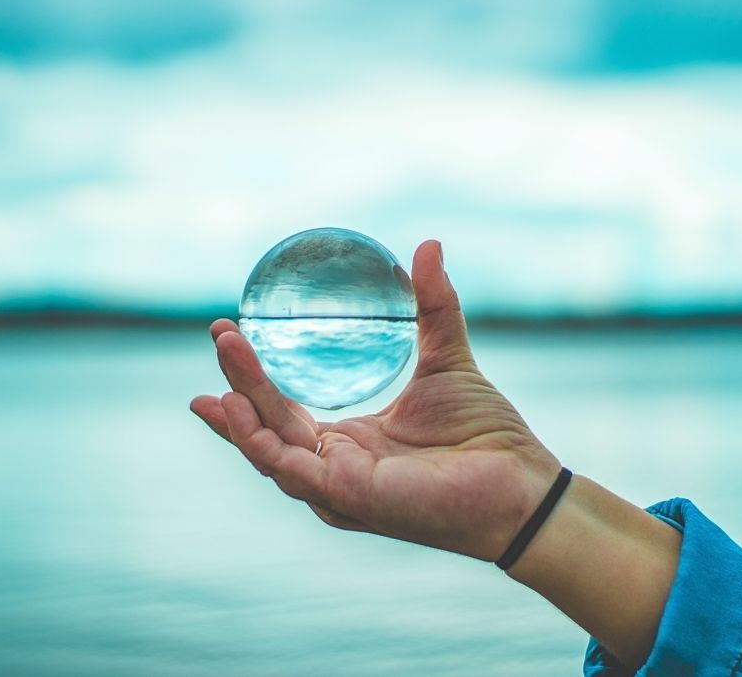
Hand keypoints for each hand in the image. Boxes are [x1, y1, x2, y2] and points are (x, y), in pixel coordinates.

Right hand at [190, 240, 559, 561]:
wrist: (521, 482)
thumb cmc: (487, 435)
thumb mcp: (448, 359)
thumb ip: (433, 307)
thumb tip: (428, 244)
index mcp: (350, 444)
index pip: (286, 413)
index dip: (254, 379)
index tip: (230, 333)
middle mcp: (335, 469)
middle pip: (270, 426)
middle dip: (237, 384)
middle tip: (220, 335)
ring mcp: (337, 487)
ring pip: (270, 447)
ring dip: (241, 404)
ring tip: (226, 352)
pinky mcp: (346, 497)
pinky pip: (289, 468)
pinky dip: (256, 439)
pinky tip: (237, 405)